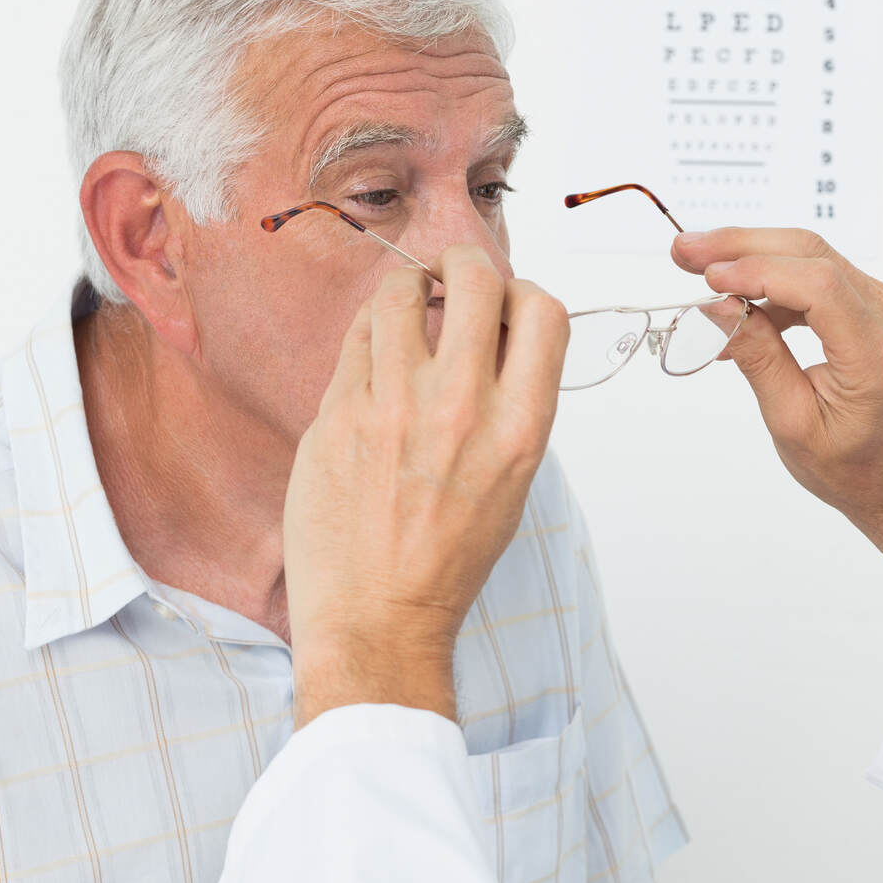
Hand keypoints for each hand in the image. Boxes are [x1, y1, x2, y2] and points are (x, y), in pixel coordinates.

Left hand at [284, 246, 569, 727]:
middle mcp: (463, 407)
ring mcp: (394, 406)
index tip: (505, 306)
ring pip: (402, 292)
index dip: (524, 295)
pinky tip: (374, 353)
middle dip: (464, 264)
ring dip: (408, 287)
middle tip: (451, 277)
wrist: (380, 617)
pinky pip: (357, 338)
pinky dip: (370, 333)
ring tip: (406, 307)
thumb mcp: (513, 481)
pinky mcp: (338, 414)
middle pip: (475, 278)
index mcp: (521, 428)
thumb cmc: (449, 557)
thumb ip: (510, 404)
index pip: (543, 311)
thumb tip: (496, 336)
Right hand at [673, 227, 882, 596]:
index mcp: (874, 356)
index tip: (707, 278)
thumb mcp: (792, 422)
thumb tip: (718, 306)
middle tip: (684, 252)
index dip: (757, 270)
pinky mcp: (877, 304)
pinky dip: (774, 281)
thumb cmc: (854, 465)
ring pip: (812, 257)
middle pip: (812, 255)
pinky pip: (820, 275)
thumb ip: (758, 358)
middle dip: (741, 247)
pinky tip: (736, 301)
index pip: (817, 285)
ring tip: (698, 269)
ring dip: (752, 257)